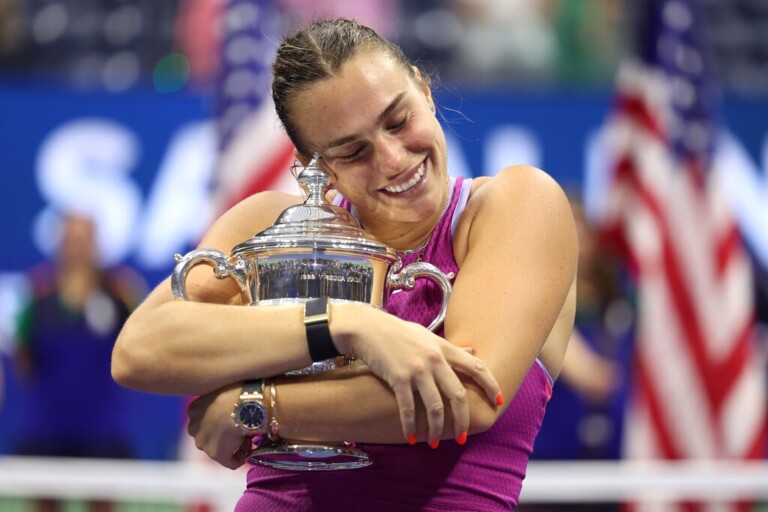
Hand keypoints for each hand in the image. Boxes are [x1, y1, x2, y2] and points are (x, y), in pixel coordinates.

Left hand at [187, 383, 253, 468]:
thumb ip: (221, 398)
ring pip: (218, 448)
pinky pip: (230, 461)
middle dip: (224, 434)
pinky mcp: (216, 454)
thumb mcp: (224, 388)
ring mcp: (203, 442)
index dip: (222, 420)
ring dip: (233, 444)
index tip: (236, 417)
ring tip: (247, 435)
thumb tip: (233, 404)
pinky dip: (240, 458)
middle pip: (209, 435)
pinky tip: (249, 449)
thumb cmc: (238, 390)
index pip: (205, 420)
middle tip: (242, 426)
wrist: (242, 403)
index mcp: (194, 409)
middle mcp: (193, 427)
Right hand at [330, 302, 500, 445]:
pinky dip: (410, 426)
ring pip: (435, 406)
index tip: (499, 401)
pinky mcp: (398, 378)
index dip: (491, 385)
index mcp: (444, 348)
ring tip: (436, 442)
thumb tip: (473, 352)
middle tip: (463, 436)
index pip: (476, 367)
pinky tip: (411, 437)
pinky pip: (408, 408)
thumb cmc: (398, 333)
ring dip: (437, 428)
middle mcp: (435, 359)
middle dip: (463, 420)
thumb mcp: (428, 336)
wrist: (368, 328)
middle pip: (458, 395)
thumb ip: (450, 347)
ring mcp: (417, 369)